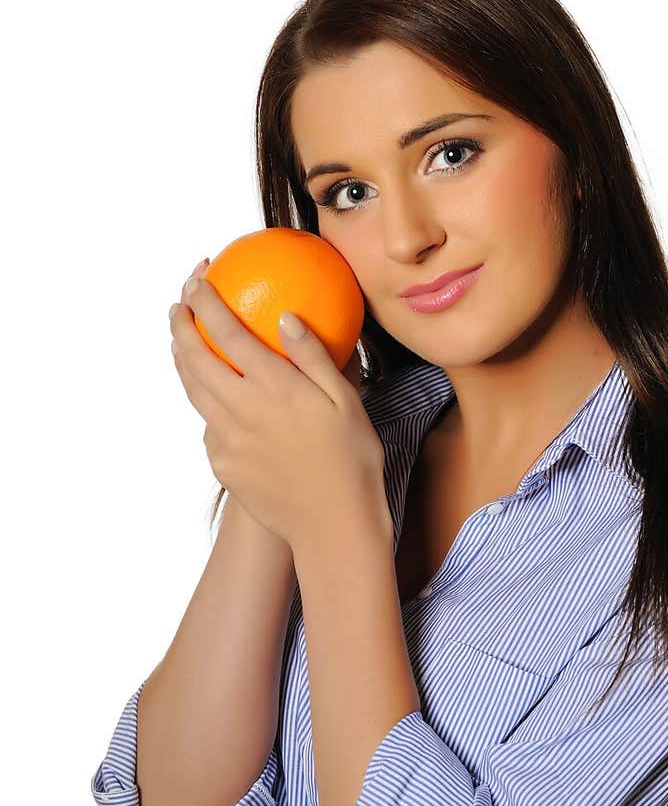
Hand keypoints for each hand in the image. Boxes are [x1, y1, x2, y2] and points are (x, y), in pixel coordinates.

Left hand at [169, 264, 386, 545]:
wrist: (333, 524)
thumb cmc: (352, 459)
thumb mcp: (346, 401)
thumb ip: (314, 357)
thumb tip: (286, 318)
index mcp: (274, 387)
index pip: (225, 333)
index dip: (204, 302)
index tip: (196, 280)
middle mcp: (241, 410)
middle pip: (193, 359)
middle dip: (179, 325)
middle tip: (177, 305)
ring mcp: (227, 440)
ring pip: (193, 392)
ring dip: (183, 361)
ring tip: (183, 342)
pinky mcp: (222, 464)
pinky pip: (208, 426)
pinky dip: (207, 404)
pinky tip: (217, 400)